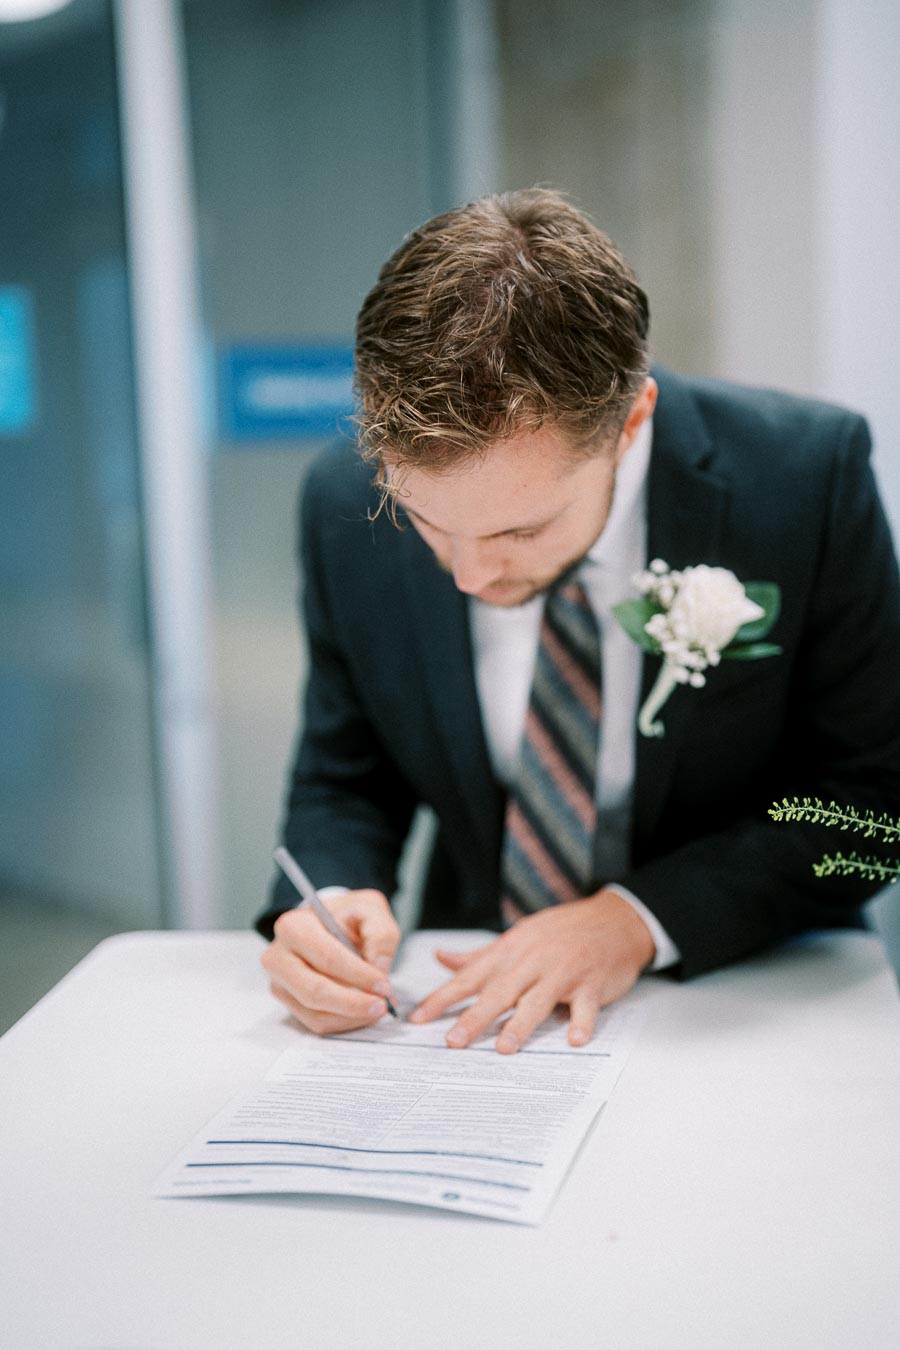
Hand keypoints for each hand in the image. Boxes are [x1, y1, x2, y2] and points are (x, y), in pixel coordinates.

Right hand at [261, 889, 400, 1034]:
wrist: (328, 925)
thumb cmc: (347, 917)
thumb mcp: (370, 909)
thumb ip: (380, 933)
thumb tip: (379, 966)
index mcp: (294, 927)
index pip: (327, 958)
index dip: (358, 975)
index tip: (384, 986)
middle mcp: (278, 957)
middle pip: (314, 991)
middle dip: (353, 1004)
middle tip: (382, 1005)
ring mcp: (279, 983)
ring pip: (315, 1013)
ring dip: (351, 1018)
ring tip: (377, 1009)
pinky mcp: (287, 1003)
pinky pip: (316, 1023)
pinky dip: (344, 1023)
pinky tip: (363, 1013)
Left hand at [408, 889, 654, 1052]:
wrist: (613, 920)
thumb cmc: (560, 932)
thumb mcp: (517, 938)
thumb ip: (479, 956)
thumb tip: (440, 957)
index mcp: (510, 953)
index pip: (469, 978)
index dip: (443, 998)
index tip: (418, 1019)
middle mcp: (532, 962)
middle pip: (499, 992)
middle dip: (474, 1017)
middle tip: (453, 1041)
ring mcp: (563, 973)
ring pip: (538, 1000)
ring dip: (521, 1024)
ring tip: (504, 1047)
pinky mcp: (593, 984)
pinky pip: (586, 1006)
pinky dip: (581, 1022)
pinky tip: (574, 1040)